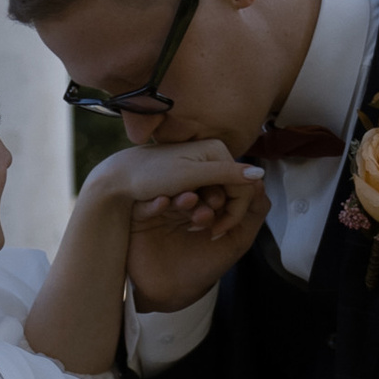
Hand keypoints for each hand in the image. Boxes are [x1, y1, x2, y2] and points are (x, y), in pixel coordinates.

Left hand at [88, 131, 254, 215]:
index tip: (215, 229)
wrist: (118, 178)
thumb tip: (260, 175)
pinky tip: (184, 219)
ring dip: (207, 214)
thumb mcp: (189, 176)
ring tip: (189, 225)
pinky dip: (197, 210)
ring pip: (218, 196)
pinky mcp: (190, 177)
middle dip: (219, 213)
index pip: (243, 184)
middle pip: (232, 190)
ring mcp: (201, 166)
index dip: (234, 210)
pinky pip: (204, 197)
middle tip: (198, 228)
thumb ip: (225, 174)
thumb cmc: (151, 175)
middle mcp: (212, 155)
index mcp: (216, 150)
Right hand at [124, 163, 266, 315]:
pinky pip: (145, 204)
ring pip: (171, 191)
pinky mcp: (139, 218)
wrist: (174, 292)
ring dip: (183, 196)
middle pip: (192, 183)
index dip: (223, 187)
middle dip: (204, 191)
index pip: (215, 181)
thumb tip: (259, 180)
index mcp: (204, 200)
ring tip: (191, 204)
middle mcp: (182, 200)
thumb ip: (253, 212)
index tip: (226, 203)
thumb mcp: (237, 239)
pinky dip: (154, 202)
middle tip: (211, 206)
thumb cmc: (204, 266)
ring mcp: (161, 208)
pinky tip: (163, 203)